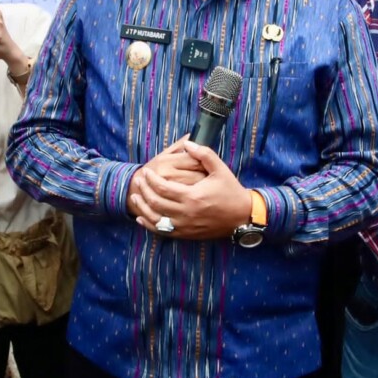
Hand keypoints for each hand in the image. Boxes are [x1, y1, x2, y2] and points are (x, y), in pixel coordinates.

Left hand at [132, 139, 249, 239]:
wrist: (242, 216)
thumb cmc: (231, 191)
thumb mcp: (220, 169)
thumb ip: (203, 154)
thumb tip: (187, 143)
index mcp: (193, 196)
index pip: (163, 188)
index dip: (151, 180)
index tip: (146, 171)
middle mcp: (186, 213)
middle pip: (156, 203)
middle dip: (143, 191)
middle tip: (138, 181)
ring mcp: (185, 226)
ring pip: (156, 219)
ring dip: (142, 208)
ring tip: (135, 198)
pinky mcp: (187, 234)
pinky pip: (163, 232)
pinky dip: (149, 225)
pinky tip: (141, 218)